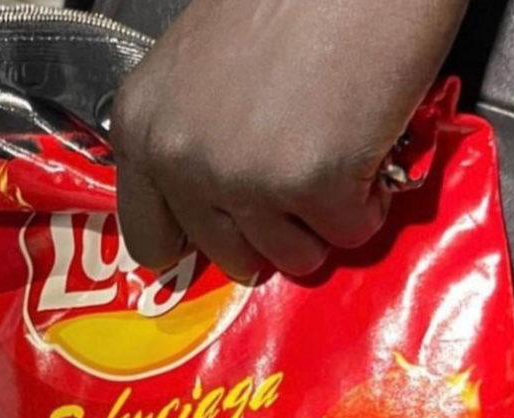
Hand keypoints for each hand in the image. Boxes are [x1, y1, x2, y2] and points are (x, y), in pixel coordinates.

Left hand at [110, 0, 468, 278]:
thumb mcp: (200, 65)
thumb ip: (193, 133)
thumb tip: (218, 200)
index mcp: (142, 128)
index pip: (148, 237)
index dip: (197, 239)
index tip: (230, 227)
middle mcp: (181, 160)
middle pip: (226, 254)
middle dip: (272, 233)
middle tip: (303, 184)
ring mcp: (244, 178)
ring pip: (293, 255)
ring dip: (324, 221)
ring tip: (340, 157)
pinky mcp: (314, 184)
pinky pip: (351, 231)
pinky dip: (371, 201)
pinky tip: (371, 147)